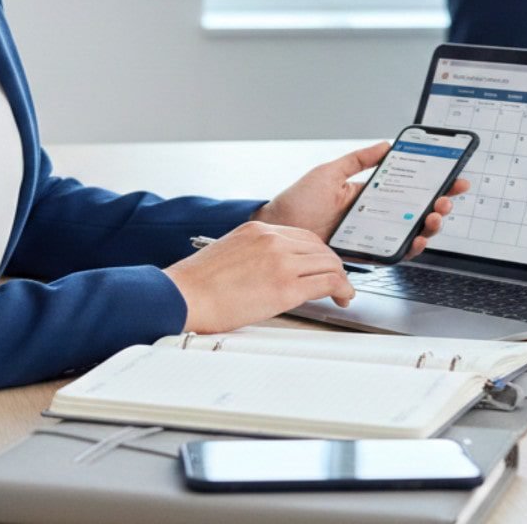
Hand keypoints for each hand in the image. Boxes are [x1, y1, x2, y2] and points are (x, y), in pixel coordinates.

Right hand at [163, 221, 352, 332]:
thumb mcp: (230, 253)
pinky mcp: (285, 287)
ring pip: (329, 263)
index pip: (303, 236)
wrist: (183, 296)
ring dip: (340, 278)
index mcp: (258, 229)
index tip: (321, 266)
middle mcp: (272, 239)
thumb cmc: (197, 283)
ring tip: (343, 292)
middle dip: (332, 265)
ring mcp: (281, 261)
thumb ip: (256, 255)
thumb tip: (271, 271)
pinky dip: (342, 290)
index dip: (318, 253)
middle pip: (320, 247)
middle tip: (337, 281)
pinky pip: (327, 283)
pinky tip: (343, 297)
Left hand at [254, 141, 467, 256]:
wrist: (278, 230)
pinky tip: (418, 238)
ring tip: (436, 216)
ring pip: (411, 233)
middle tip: (447, 198)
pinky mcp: (365, 255)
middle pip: (417, 212)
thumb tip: (386, 144)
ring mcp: (372, 236)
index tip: (454, 176)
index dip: (434, 184)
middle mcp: (375, 216)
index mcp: (369, 195)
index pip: (408, 188)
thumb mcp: (330, 172)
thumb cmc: (297, 202)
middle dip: (439, 205)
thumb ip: (359, 160)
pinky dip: (411, 247)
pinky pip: (395, 253)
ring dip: (430, 226)